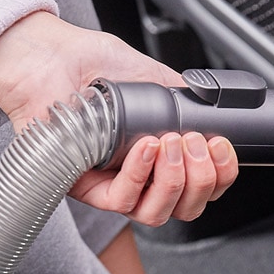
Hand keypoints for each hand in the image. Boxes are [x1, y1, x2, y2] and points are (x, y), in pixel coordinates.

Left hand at [0, 12, 237, 225]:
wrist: (51, 58)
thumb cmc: (92, 65)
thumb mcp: (154, 79)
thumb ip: (186, 101)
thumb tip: (217, 114)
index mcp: (158, 157)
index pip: (199, 188)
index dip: (220, 176)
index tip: (222, 146)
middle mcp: (136, 176)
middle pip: (184, 209)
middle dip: (202, 178)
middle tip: (194, 141)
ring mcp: (110, 184)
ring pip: (155, 214)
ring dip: (175, 180)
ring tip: (170, 142)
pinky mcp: (82, 187)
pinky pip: (119, 201)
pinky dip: (139, 175)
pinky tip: (143, 147)